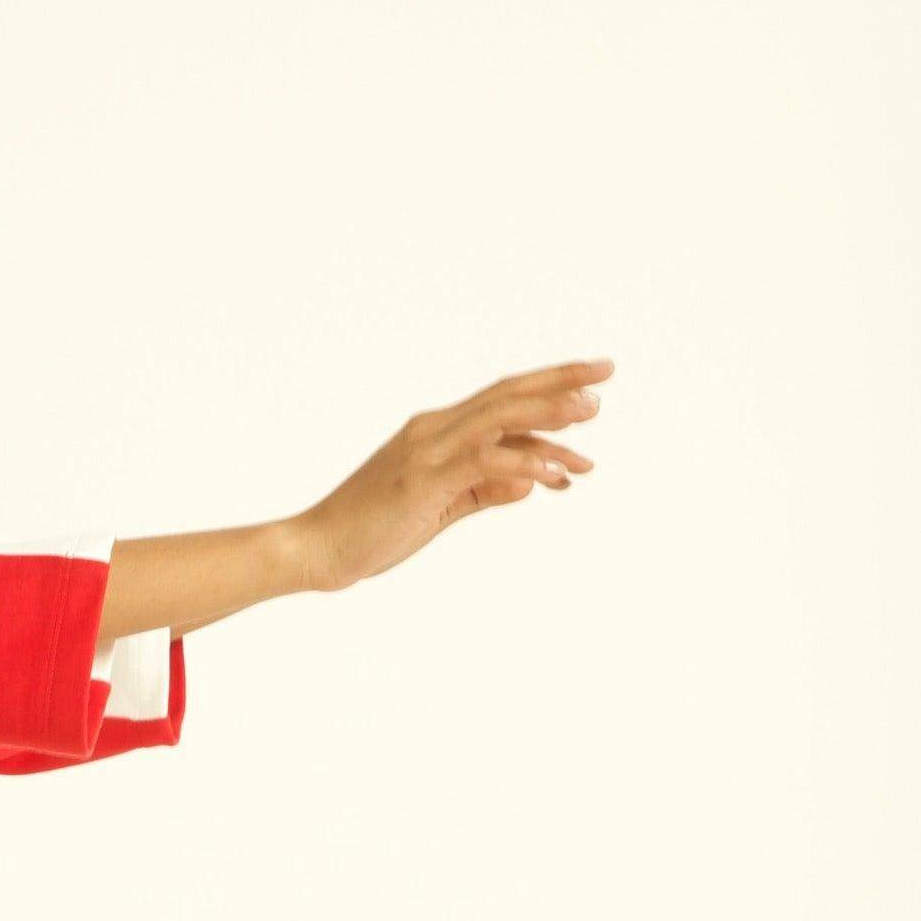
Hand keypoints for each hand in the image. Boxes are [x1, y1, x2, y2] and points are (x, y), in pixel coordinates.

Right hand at [295, 359, 613, 597]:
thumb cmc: (370, 533)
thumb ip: (483, 493)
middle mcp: (432, 430)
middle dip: (558, 382)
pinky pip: (481, 462)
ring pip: (498, 418)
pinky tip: (553, 475)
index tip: (590, 388)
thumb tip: (530, 484)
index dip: (546, 390)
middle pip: (506, 394)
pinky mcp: (422, 480)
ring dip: (547, 412)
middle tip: (605, 371)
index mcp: (435, 433)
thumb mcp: (440, 511)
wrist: (316, 549)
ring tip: (591, 411)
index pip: (501, 401)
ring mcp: (426, 452)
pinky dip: (520, 463)